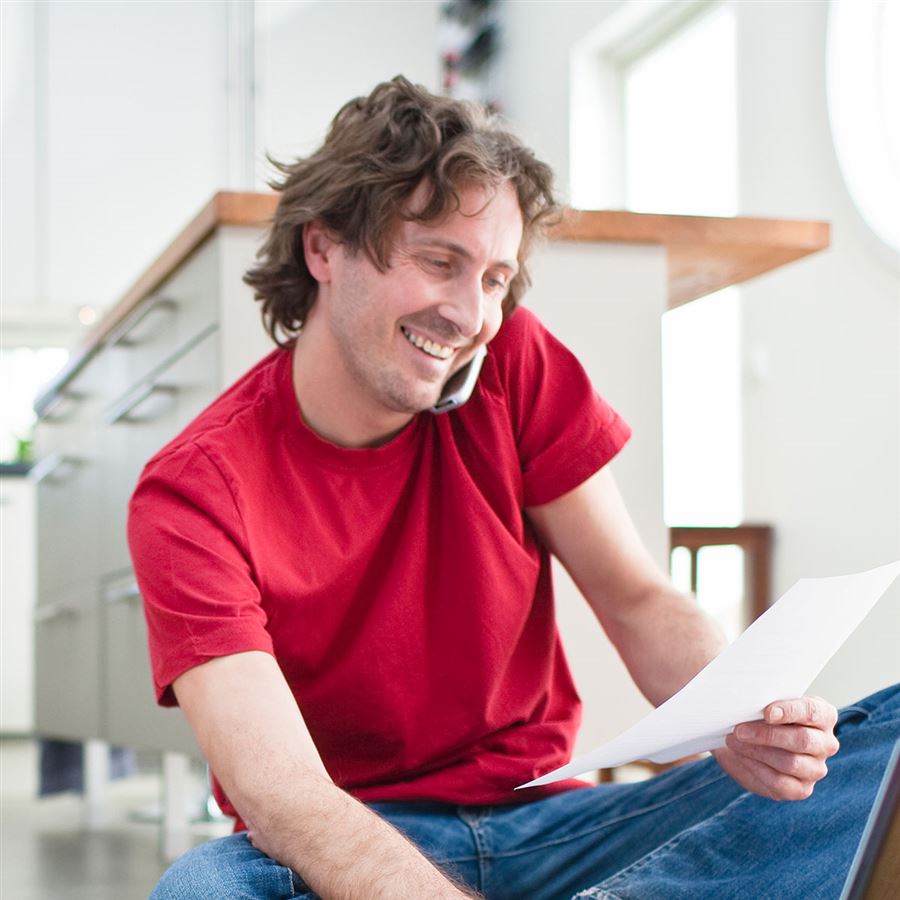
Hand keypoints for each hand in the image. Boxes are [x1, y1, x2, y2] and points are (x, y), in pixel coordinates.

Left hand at [713, 696, 839, 799]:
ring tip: (734, 741)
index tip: (766, 713)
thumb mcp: (764, 702)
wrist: (747, 739)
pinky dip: (756, 768)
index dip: (790, 711)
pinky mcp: (801, 789)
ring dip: (757, 751)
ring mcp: (816, 768)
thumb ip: (764, 700)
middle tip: (739, 730)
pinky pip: (781, 783)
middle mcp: (826, 743)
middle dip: (767, 734)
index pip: (812, 711)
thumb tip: (749, 700)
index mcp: (823, 715)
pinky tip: (741, 756)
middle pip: (802, 740)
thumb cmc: (760, 714)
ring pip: (791, 762)